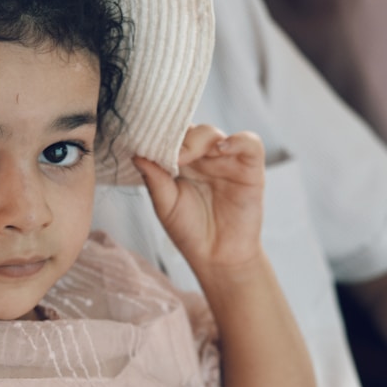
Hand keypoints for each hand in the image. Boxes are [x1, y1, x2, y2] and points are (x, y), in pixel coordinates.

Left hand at [133, 126, 264, 272]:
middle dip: (178, 139)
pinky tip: (222, 148)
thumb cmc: (190, 231)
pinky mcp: (250, 169)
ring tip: (187, 157)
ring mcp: (227, 161)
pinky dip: (237, 140)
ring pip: (214, 133)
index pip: (172, 136)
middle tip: (171, 158)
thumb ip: (155, 179)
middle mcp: (204, 158)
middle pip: (191, 130)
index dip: (162, 135)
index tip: (149, 143)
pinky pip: (249, 143)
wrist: (218, 257)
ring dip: (199, 140)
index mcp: (182, 163)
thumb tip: (137, 154)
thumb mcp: (166, 206)